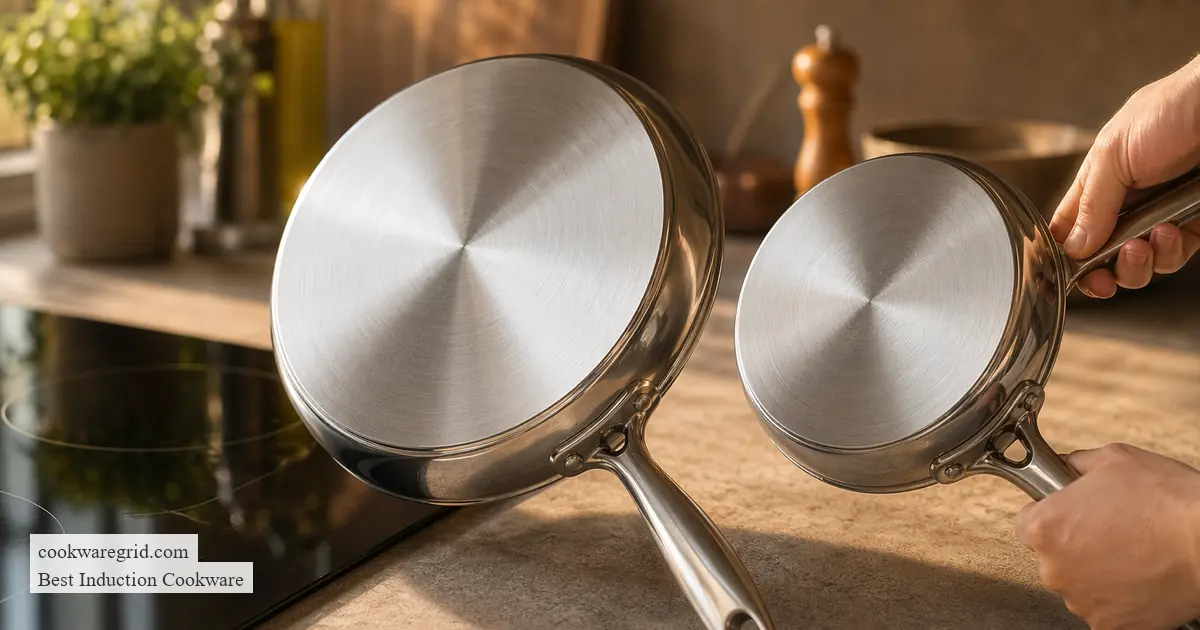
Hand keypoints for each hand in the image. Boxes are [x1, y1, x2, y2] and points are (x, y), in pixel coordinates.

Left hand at [1016, 444, 1199, 628]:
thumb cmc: (1166, 502)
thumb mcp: (1113, 459)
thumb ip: (1074, 464)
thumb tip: (1064, 466)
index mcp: (1044, 528)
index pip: (1027, 523)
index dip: (1051, 514)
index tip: (1071, 511)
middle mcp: (1054, 570)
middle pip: (1052, 556)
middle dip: (1075, 543)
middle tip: (1111, 529)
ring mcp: (1081, 601)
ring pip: (1078, 583)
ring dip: (1096, 571)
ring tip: (1133, 552)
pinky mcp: (1109, 625)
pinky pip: (1104, 608)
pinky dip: (1119, 597)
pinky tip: (1140, 577)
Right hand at [1050, 54, 1199, 297]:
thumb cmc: (1172, 108)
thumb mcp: (1113, 154)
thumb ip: (1092, 204)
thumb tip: (1073, 249)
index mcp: (1096, 182)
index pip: (1068, 230)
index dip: (1064, 256)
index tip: (1066, 277)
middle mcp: (1125, 202)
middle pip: (1102, 256)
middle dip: (1103, 271)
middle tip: (1105, 275)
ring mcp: (1159, 214)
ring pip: (1139, 263)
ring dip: (1138, 264)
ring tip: (1144, 244)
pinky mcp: (1192, 221)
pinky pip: (1175, 254)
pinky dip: (1171, 251)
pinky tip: (1173, 231)